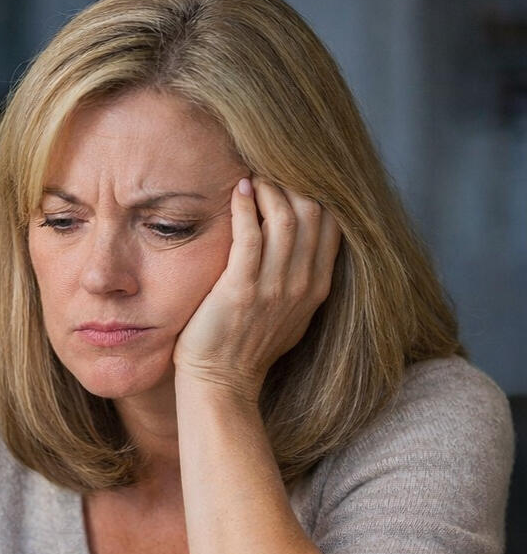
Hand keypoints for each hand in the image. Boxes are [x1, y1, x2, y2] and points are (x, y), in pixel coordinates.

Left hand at [172, 174, 341, 406]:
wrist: (222, 382)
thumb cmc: (247, 343)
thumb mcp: (289, 311)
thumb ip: (300, 276)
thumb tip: (299, 238)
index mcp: (317, 287)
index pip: (332, 225)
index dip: (314, 194)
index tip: (292, 178)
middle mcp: (302, 285)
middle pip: (313, 215)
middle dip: (292, 185)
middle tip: (268, 172)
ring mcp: (274, 288)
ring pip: (286, 220)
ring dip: (269, 191)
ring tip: (252, 178)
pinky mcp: (241, 290)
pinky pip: (250, 236)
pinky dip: (246, 207)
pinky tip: (239, 191)